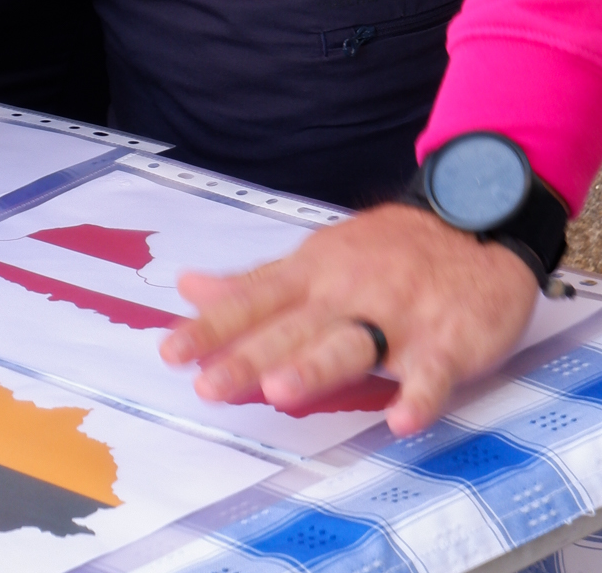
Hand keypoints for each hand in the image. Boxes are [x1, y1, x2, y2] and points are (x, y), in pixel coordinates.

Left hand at [160, 203, 538, 434]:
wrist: (473, 226)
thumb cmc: (385, 253)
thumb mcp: (316, 258)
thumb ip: (255, 283)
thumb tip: (190, 288)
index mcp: (312, 275)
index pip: (253, 303)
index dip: (212, 328)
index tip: (170, 351)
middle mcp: (347, 294)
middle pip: (292, 329)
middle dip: (249, 356)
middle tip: (209, 385)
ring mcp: (398, 316)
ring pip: (352, 344)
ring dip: (316, 367)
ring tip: (280, 391)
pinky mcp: (448, 340)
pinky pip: (433, 372)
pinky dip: (420, 394)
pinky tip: (402, 419)